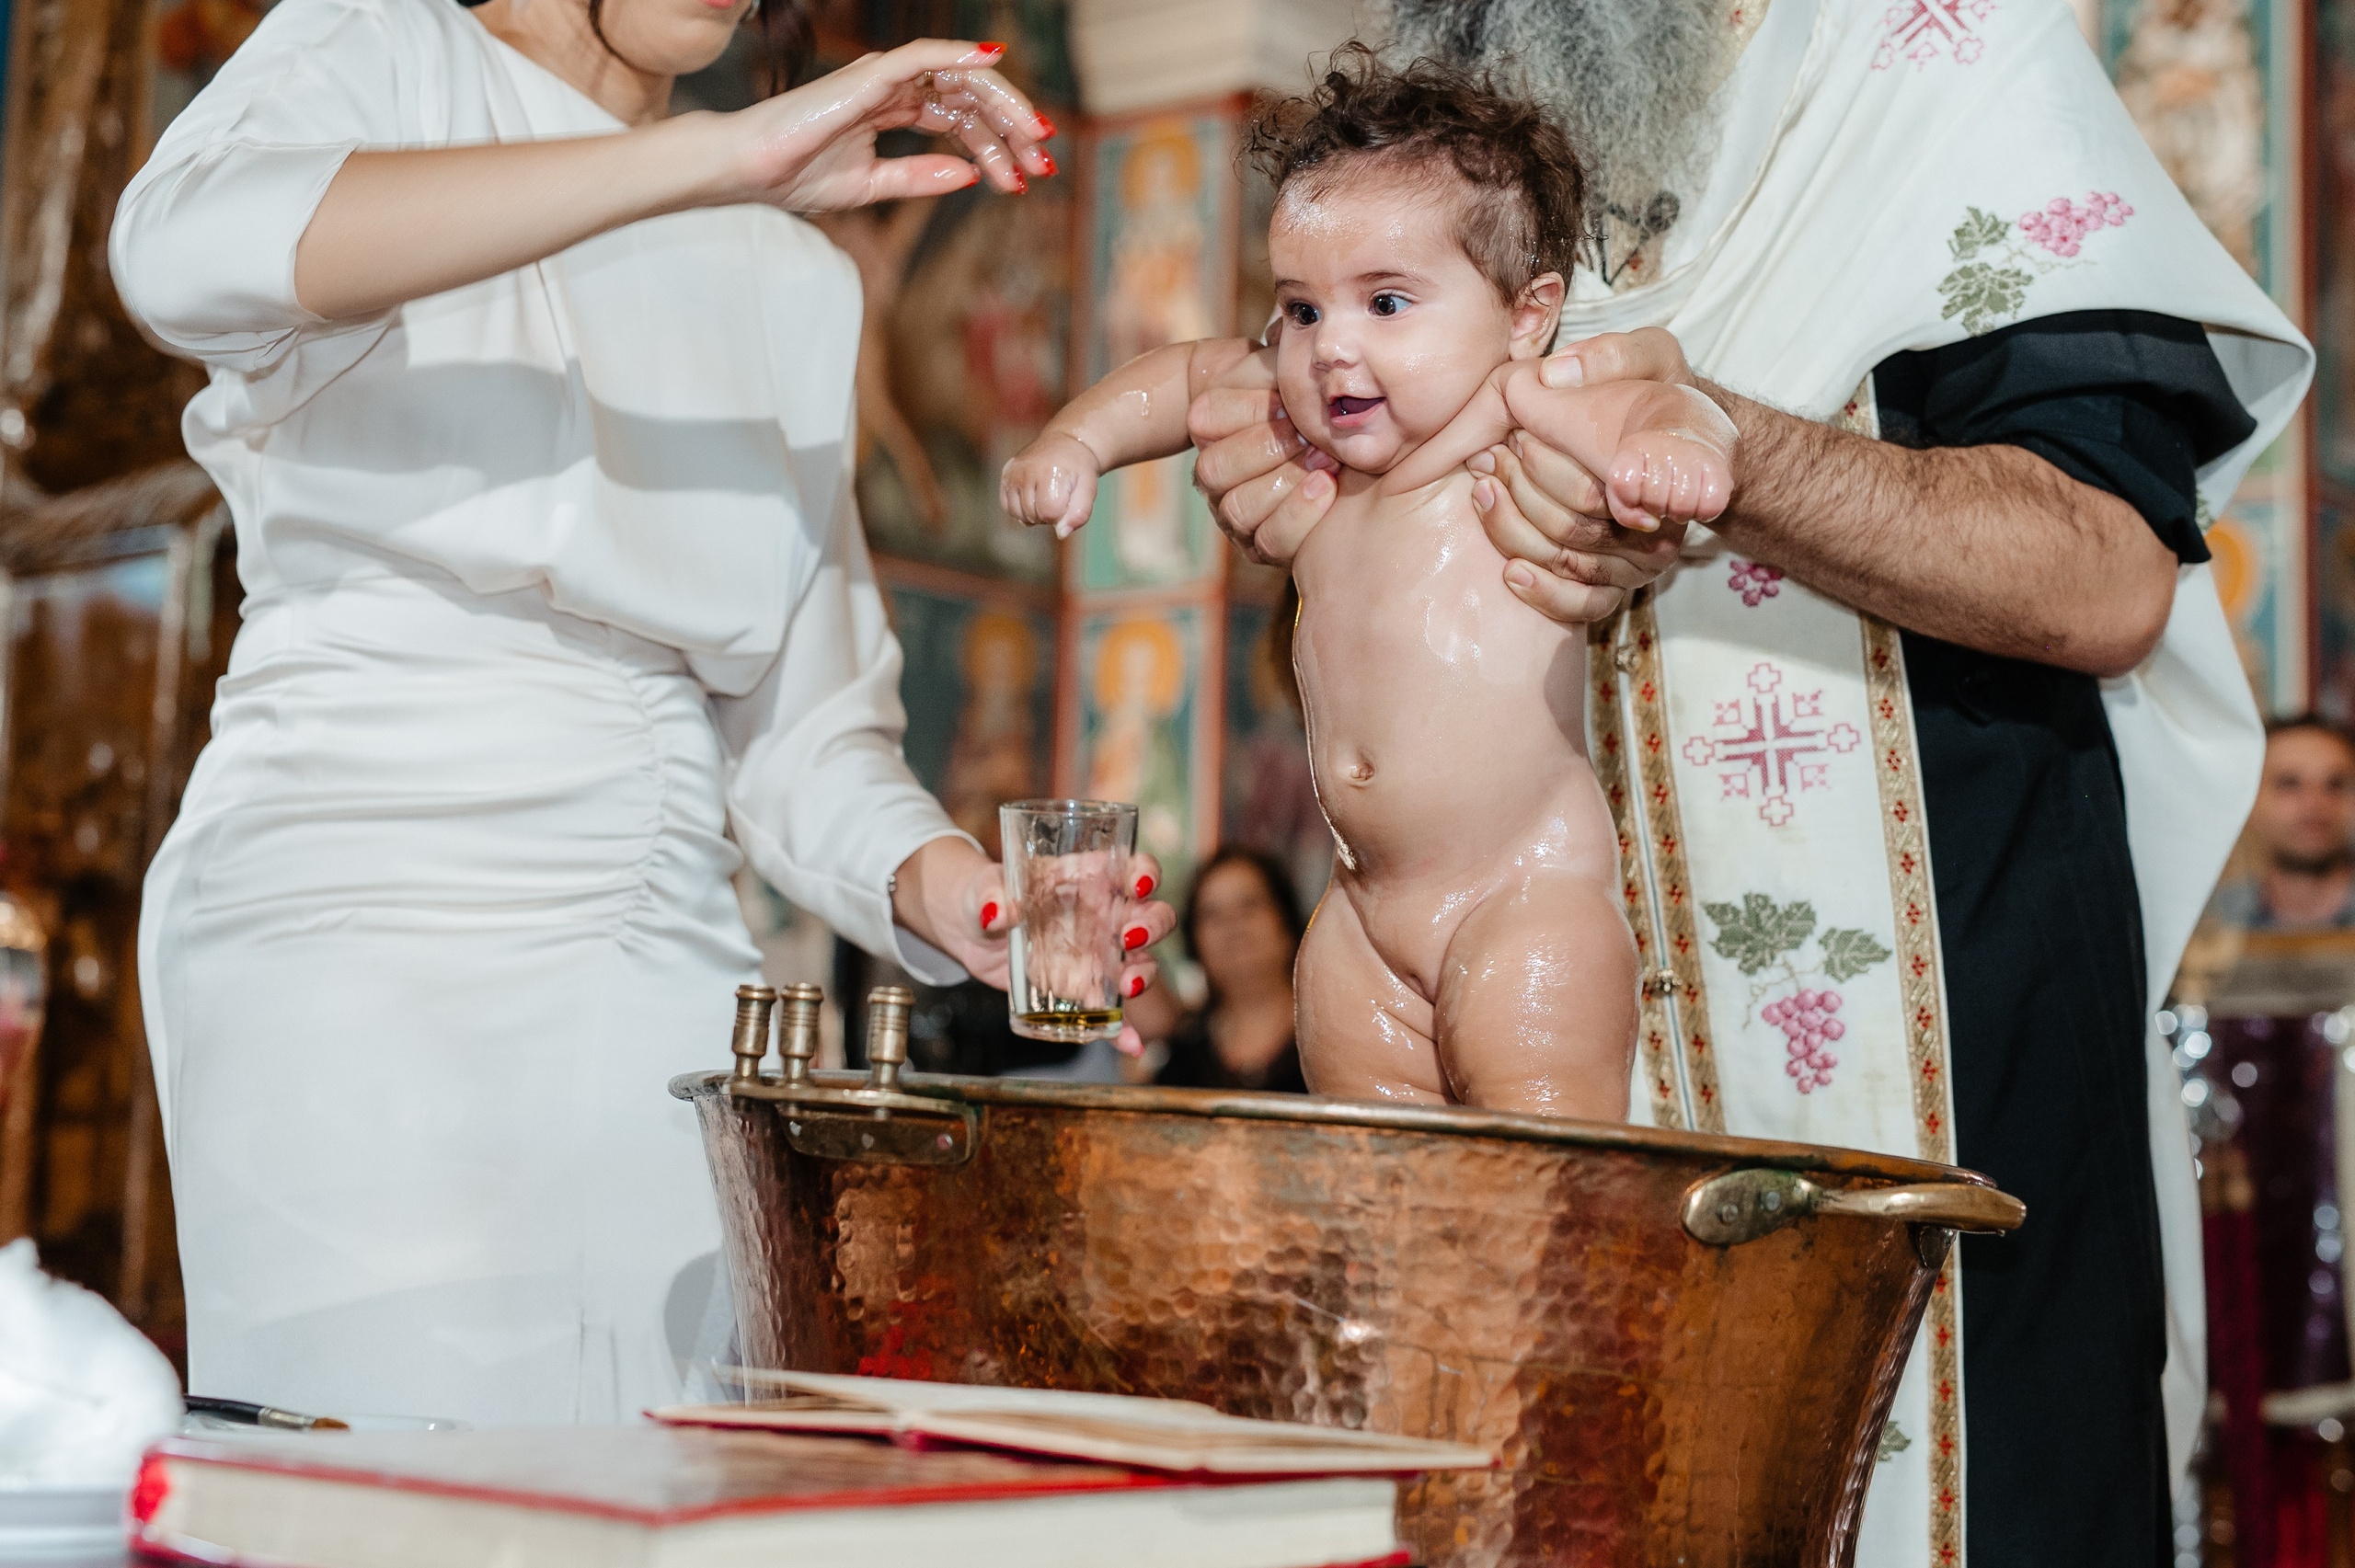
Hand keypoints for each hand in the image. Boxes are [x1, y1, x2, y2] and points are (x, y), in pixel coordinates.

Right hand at [719, 39, 1054, 211]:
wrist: (748, 172)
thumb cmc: (794, 177)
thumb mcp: (872, 185)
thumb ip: (920, 178)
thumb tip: (969, 177)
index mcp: (892, 110)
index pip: (958, 121)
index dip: (995, 148)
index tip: (1021, 182)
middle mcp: (892, 87)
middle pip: (968, 99)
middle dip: (1010, 131)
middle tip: (1043, 162)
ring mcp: (882, 77)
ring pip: (959, 78)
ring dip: (1002, 107)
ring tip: (1034, 138)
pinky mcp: (870, 74)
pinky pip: (925, 56)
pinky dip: (961, 56)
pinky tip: (994, 65)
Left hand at [890, 838, 1176, 1027]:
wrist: (969, 930)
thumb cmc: (986, 896)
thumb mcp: (985, 890)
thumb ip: (991, 897)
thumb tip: (997, 912)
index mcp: (1090, 878)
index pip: (1134, 868)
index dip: (1146, 874)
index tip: (1137, 885)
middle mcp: (1104, 914)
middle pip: (1151, 916)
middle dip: (1152, 927)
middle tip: (1130, 938)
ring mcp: (1098, 953)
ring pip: (1140, 962)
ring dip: (1143, 974)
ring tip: (1126, 987)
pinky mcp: (1082, 987)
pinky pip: (1110, 1010)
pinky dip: (1122, 1029)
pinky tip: (1130, 1043)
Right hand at [1000, 431, 1100, 536]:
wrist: (1065, 443)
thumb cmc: (1079, 469)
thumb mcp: (1088, 489)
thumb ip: (1080, 513)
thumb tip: (1061, 534)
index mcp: (1050, 472)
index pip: (1049, 513)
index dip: (1061, 515)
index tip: (1068, 501)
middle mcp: (1027, 471)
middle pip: (1033, 515)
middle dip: (1048, 515)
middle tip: (1058, 496)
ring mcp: (1013, 473)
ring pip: (1018, 515)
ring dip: (1034, 514)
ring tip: (1046, 497)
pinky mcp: (1005, 475)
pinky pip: (1008, 508)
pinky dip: (1021, 510)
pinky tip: (1033, 498)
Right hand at [1185, 355, 1339, 565]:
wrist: (1337, 440)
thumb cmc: (1308, 397)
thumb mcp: (1290, 366)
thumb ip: (1281, 344)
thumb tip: (1284, 322)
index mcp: (1208, 425)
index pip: (1207, 421)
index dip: (1248, 411)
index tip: (1288, 402)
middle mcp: (1213, 472)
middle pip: (1215, 469)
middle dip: (1268, 449)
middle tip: (1311, 437)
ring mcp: (1233, 512)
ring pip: (1237, 508)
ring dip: (1285, 483)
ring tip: (1326, 463)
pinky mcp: (1261, 545)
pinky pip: (1269, 542)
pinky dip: (1298, 516)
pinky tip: (1327, 489)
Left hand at [1473, 326, 1715, 622]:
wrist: (1684, 443)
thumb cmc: (1660, 396)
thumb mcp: (1651, 357)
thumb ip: (1613, 357)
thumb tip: (1555, 375)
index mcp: (1664, 475)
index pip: (1597, 487)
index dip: (1547, 464)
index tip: (1516, 435)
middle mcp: (1656, 528)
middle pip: (1575, 528)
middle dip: (1521, 490)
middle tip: (1490, 457)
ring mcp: (1636, 563)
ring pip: (1568, 563)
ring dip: (1515, 530)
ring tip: (1483, 489)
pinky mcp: (1617, 586)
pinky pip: (1582, 606)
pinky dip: (1544, 593)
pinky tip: (1510, 571)